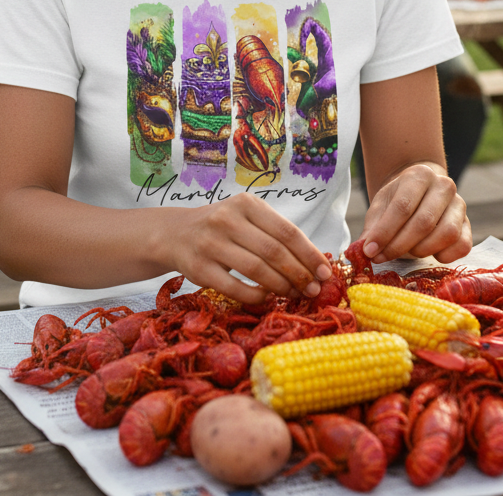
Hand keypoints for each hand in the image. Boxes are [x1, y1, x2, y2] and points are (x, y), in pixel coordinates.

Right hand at [167, 193, 332, 305]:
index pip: (286, 231)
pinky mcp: (199, 269)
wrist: (176, 234)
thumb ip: (275, 234)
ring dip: (281, 286)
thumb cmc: (223, 227)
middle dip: (299, 274)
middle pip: (274, 251)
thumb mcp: (247, 217)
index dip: (309, 253)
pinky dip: (256, 296)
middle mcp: (227, 219)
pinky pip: (235, 288)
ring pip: (256, 270)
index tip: (325, 272)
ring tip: (294, 294)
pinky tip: (267, 298)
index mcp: (246, 204)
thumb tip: (315, 263)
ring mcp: (211, 244)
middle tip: (314, 290)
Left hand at [358, 162, 470, 265]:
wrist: (421, 193)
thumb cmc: (398, 200)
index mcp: (420, 175)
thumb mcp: (381, 207)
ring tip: (406, 252)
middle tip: (382, 257)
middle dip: (399, 245)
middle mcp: (444, 186)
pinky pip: (462, 245)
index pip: (403, 206)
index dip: (385, 232)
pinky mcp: (468, 225)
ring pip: (446, 234)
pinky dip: (444, 256)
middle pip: (424, 222)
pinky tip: (429, 254)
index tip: (369, 250)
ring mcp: (459, 205)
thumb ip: (373, 228)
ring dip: (422, 250)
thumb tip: (363, 250)